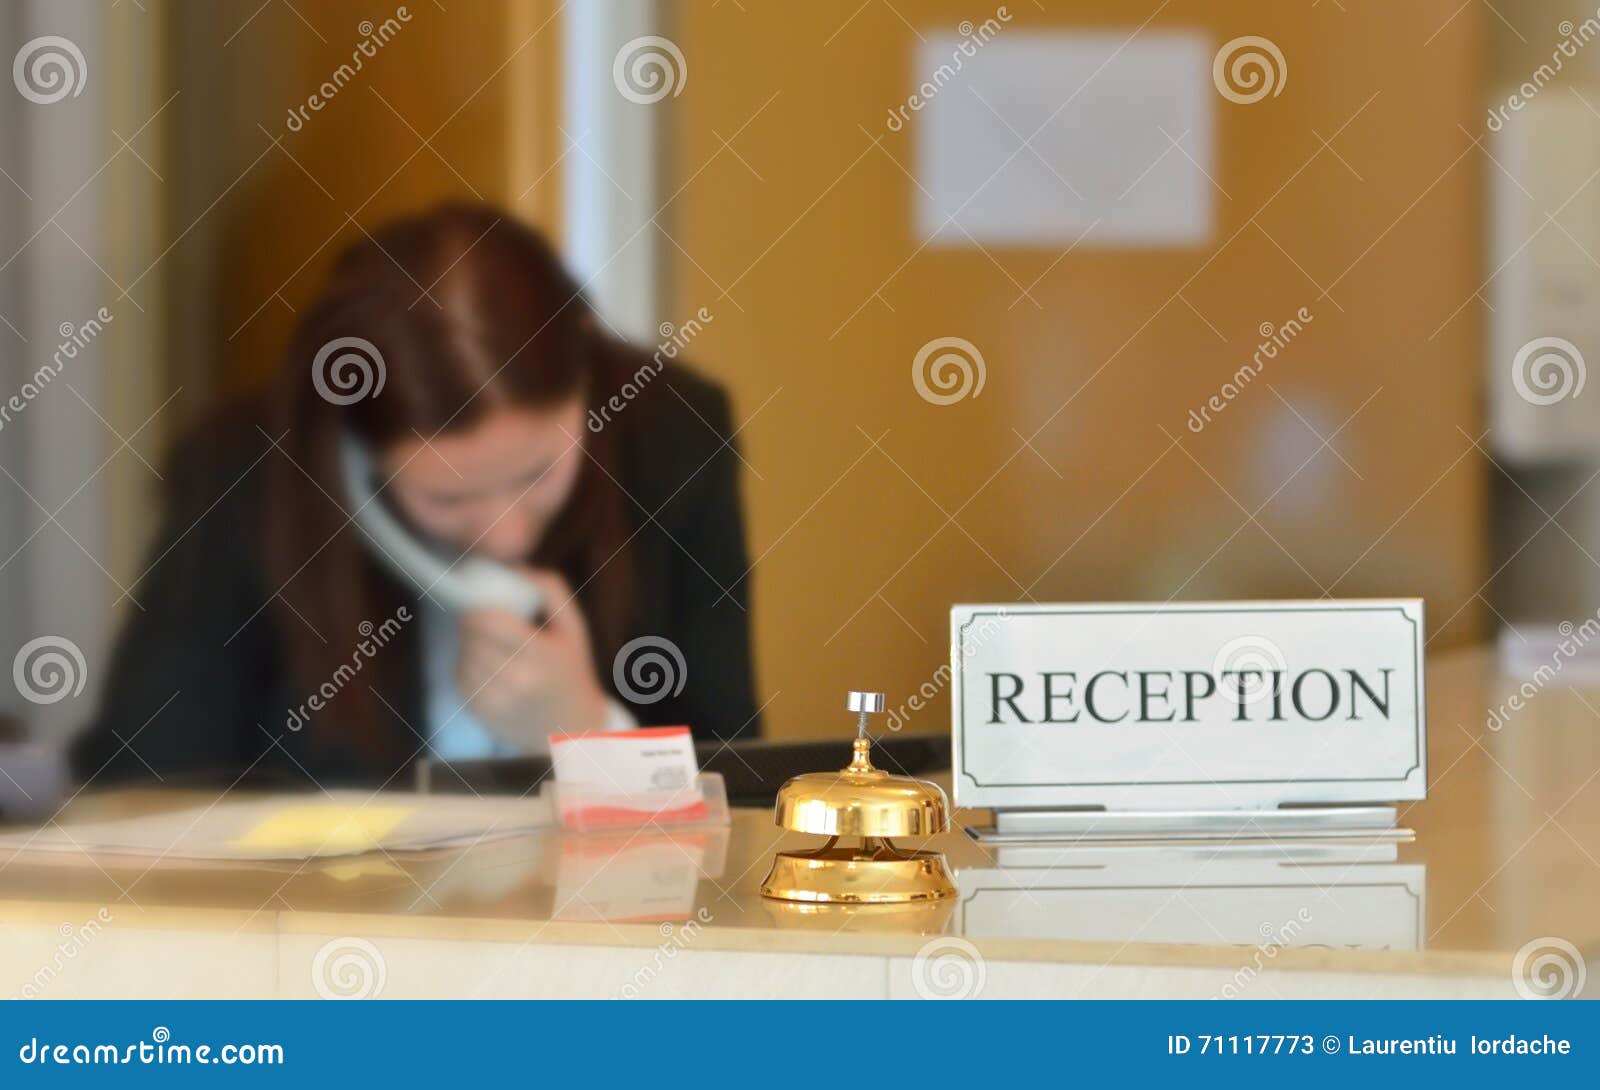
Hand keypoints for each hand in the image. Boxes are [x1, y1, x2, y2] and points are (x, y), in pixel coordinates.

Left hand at [454, 569, 609, 745]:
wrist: (573, 728)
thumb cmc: (573, 670)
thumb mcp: (575, 627)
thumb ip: (550, 590)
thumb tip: (515, 568)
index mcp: (541, 655)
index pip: (488, 621)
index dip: (478, 607)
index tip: (485, 603)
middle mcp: (517, 681)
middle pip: (472, 637)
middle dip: (475, 623)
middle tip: (489, 622)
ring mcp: (496, 701)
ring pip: (464, 656)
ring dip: (471, 644)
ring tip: (494, 646)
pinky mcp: (481, 713)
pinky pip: (460, 677)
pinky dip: (469, 666)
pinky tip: (490, 667)